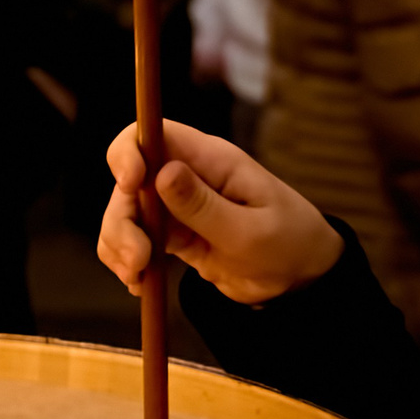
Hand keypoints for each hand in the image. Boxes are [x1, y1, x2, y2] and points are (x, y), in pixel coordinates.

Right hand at [99, 119, 344, 304]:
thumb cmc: (289, 244)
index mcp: (210, 160)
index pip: (151, 134)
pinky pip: (133, 239)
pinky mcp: (172, 233)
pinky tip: (140, 284)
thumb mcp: (250, 231)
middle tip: (138, 260)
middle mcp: (187, 176)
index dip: (128, 153)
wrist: (300, 278)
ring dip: (119, 244)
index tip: (129, 186)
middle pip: (128, 180)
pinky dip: (127, 261)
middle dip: (121, 219)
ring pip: (125, 213)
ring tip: (137, 277)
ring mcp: (176, 205)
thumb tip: (163, 172)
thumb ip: (205, 206)